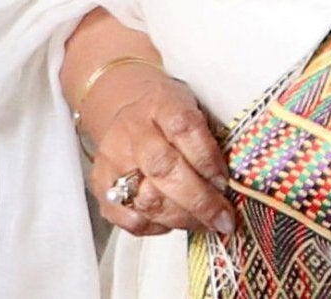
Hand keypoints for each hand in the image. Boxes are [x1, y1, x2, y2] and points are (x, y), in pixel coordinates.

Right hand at [79, 62, 234, 237]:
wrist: (129, 107)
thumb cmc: (171, 112)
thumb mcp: (195, 107)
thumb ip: (210, 136)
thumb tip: (230, 181)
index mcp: (162, 103)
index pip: (184, 128)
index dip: (208, 159)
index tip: (226, 182)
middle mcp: (133, 131)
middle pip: (164, 169)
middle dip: (198, 200)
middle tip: (222, 218)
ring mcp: (113, 159)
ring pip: (145, 198)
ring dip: (181, 218)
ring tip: (204, 224)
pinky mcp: (100, 185)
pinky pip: (126, 216)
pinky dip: (153, 226)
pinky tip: (172, 223)